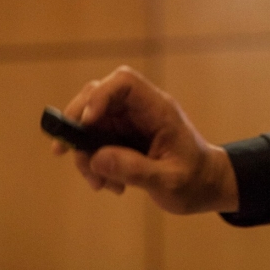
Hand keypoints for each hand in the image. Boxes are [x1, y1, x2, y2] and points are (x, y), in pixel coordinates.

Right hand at [52, 66, 238, 214]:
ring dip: (85, 152)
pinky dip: (93, 163)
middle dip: (77, 120)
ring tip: (100, 184)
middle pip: (99, 94)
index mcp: (158, 109)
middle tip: (64, 151)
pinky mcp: (123, 138)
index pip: (125, 82)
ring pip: (92, 121)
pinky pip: (96, 141)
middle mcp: (141, 110)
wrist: (205, 186)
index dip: (100, 95)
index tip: (85, 123)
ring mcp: (130, 122)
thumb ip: (135, 169)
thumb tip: (96, 158)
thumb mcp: (169, 182)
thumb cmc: (194, 180)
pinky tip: (109, 185)